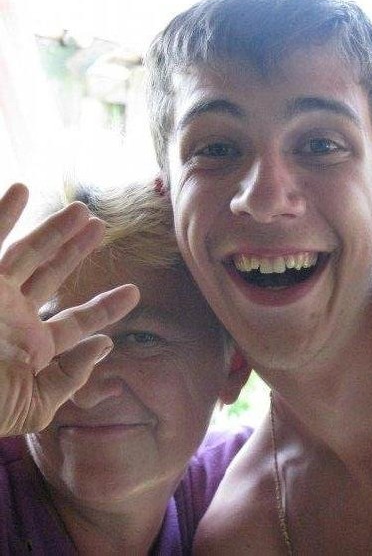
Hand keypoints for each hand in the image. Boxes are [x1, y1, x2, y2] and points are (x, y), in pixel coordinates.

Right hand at [0, 184, 139, 435]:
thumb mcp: (35, 406)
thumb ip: (70, 379)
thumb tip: (104, 347)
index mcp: (32, 345)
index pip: (76, 321)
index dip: (105, 307)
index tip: (134, 293)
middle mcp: (15, 315)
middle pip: (53, 273)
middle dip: (77, 250)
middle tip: (101, 227)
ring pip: (28, 252)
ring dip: (54, 230)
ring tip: (83, 211)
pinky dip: (2, 213)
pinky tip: (21, 189)